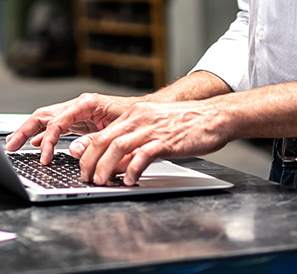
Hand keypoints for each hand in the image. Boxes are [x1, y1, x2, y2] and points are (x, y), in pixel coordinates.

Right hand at [4, 92, 135, 164]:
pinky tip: (35, 143)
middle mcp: (78, 105)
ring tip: (13, 144)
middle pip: (43, 115)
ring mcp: (77, 112)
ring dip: (29, 131)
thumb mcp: (117, 130)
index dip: (47, 140)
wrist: (148, 112)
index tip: (43, 157)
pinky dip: (43, 134)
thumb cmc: (136, 118)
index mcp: (86, 104)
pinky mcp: (79, 121)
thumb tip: (73, 150)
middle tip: (10, 146)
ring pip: (46, 119)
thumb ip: (94, 141)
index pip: (57, 121)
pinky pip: (55, 126)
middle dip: (24, 130)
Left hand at [69, 99, 229, 185]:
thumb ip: (135, 145)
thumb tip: (117, 165)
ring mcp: (152, 129)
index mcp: (134, 115)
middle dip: (90, 161)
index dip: (87, 152)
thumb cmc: (186, 124)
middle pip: (104, 140)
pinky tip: (129, 180)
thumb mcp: (154, 129)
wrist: (214, 117)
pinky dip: (133, 169)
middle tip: (86, 179)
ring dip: (105, 166)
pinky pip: (144, 155)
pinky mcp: (166, 140)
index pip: (102, 133)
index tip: (82, 168)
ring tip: (101, 182)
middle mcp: (139, 119)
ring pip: (118, 146)